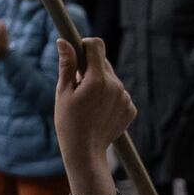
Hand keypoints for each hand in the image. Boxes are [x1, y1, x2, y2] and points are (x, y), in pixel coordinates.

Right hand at [54, 38, 135, 159]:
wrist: (85, 153)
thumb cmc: (68, 122)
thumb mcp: (63, 92)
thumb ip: (67, 65)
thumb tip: (64, 41)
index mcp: (97, 79)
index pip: (96, 45)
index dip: (84, 46)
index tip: (76, 56)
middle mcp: (116, 86)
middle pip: (103, 62)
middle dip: (90, 68)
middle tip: (78, 86)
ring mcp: (125, 98)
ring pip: (111, 79)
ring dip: (100, 83)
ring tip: (88, 103)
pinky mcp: (131, 109)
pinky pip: (119, 94)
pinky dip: (110, 98)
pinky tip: (99, 112)